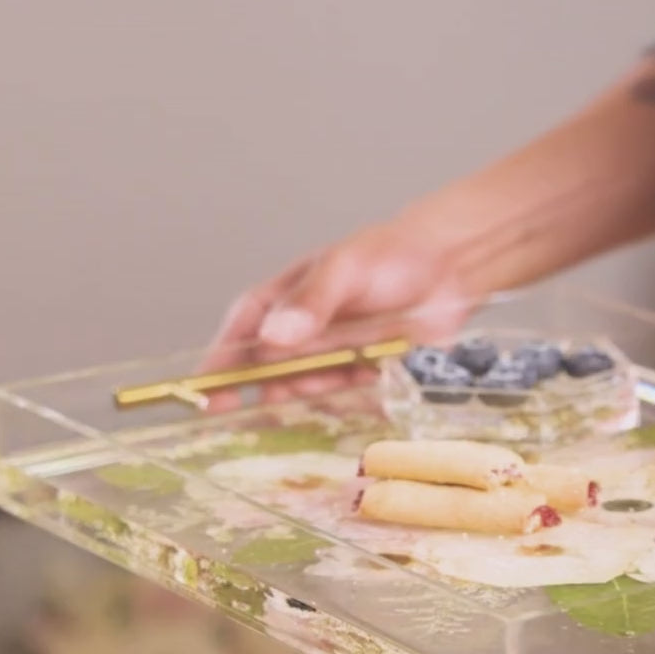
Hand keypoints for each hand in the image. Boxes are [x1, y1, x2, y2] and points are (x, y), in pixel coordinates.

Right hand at [201, 219, 471, 407]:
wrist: (447, 266)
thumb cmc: (387, 255)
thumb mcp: (344, 268)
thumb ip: (311, 301)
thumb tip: (274, 337)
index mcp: (282, 302)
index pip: (239, 337)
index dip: (221, 369)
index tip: (207, 396)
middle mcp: (301, 335)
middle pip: (269, 372)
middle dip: (270, 387)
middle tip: (287, 389)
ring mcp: (331, 357)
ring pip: (307, 388)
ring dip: (315, 390)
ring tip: (341, 368)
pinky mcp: (363, 375)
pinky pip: (345, 397)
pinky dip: (348, 398)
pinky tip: (363, 380)